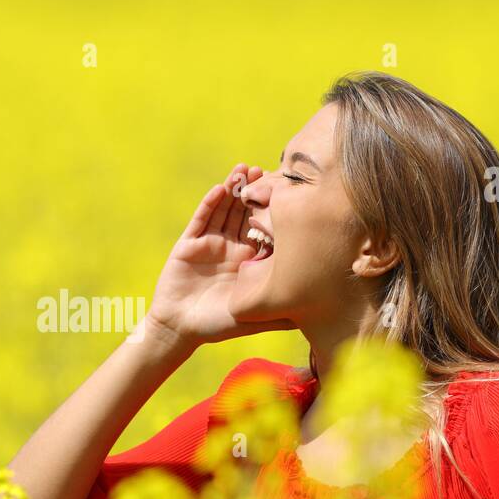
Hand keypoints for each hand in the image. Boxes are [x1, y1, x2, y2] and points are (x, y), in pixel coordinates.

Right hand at [143, 163, 297, 349]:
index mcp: (249, 261)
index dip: (273, 210)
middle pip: (245, 212)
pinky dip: (209, 204)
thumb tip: (318, 312)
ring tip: (244, 169)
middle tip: (267, 170)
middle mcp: (232, 247)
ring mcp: (210, 243)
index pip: (265, 229)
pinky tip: (219, 189)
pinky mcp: (189, 243)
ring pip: (223, 210)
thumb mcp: (254, 318)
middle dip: (255, 191)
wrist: (180, 329)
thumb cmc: (217, 325)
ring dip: (233, 189)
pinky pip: (200, 219)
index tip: (287, 192)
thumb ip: (281, 314)